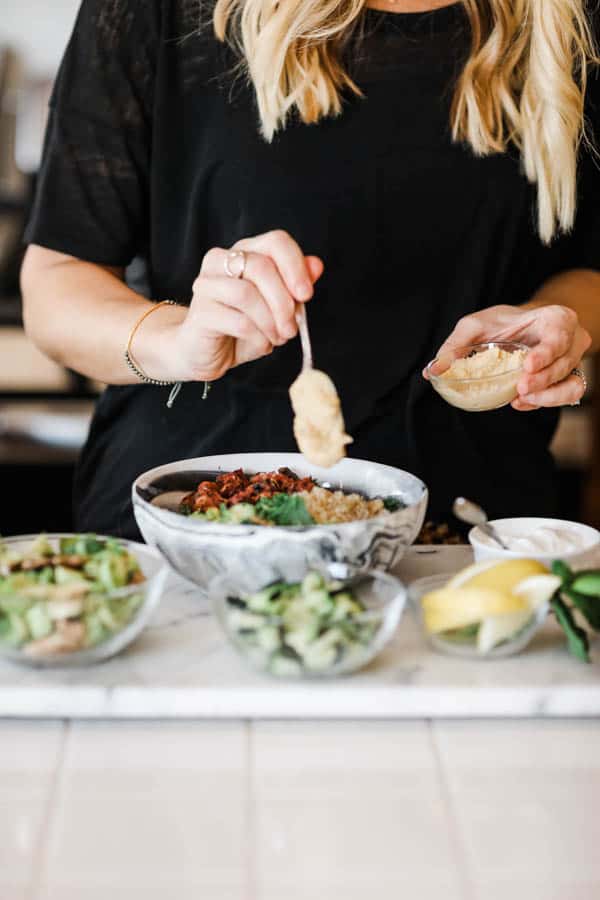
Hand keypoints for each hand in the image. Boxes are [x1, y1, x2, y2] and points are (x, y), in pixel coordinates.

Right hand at [151, 230, 322, 381]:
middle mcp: (220, 261)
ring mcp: (206, 285)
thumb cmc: (242, 327)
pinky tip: (262, 344)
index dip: (295, 266)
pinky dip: (258, 337)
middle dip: (284, 302)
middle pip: (261, 267)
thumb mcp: (276, 306)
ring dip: (270, 321)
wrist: (206, 352)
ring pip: (246, 294)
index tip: (306, 295)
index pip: (275, 241)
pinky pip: (238, 321)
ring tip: (277, 337)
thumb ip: (295, 285)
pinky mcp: (200, 313)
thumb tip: (316, 265)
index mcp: (243, 252)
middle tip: (292, 328)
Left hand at [430, 304, 590, 409]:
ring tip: (521, 399)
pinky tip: (521, 403)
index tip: (527, 365)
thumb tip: (432, 371)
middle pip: (564, 364)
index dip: (547, 352)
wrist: (524, 328)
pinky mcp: (567, 381)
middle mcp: (570, 340)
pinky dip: (546, 403)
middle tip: (520, 389)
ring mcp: (572, 362)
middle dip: (543, 380)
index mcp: (555, 319)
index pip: (559, 335)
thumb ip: (456, 344)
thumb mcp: (476, 325)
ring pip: (571, 385)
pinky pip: (567, 397)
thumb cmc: (503, 323)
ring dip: (547, 397)